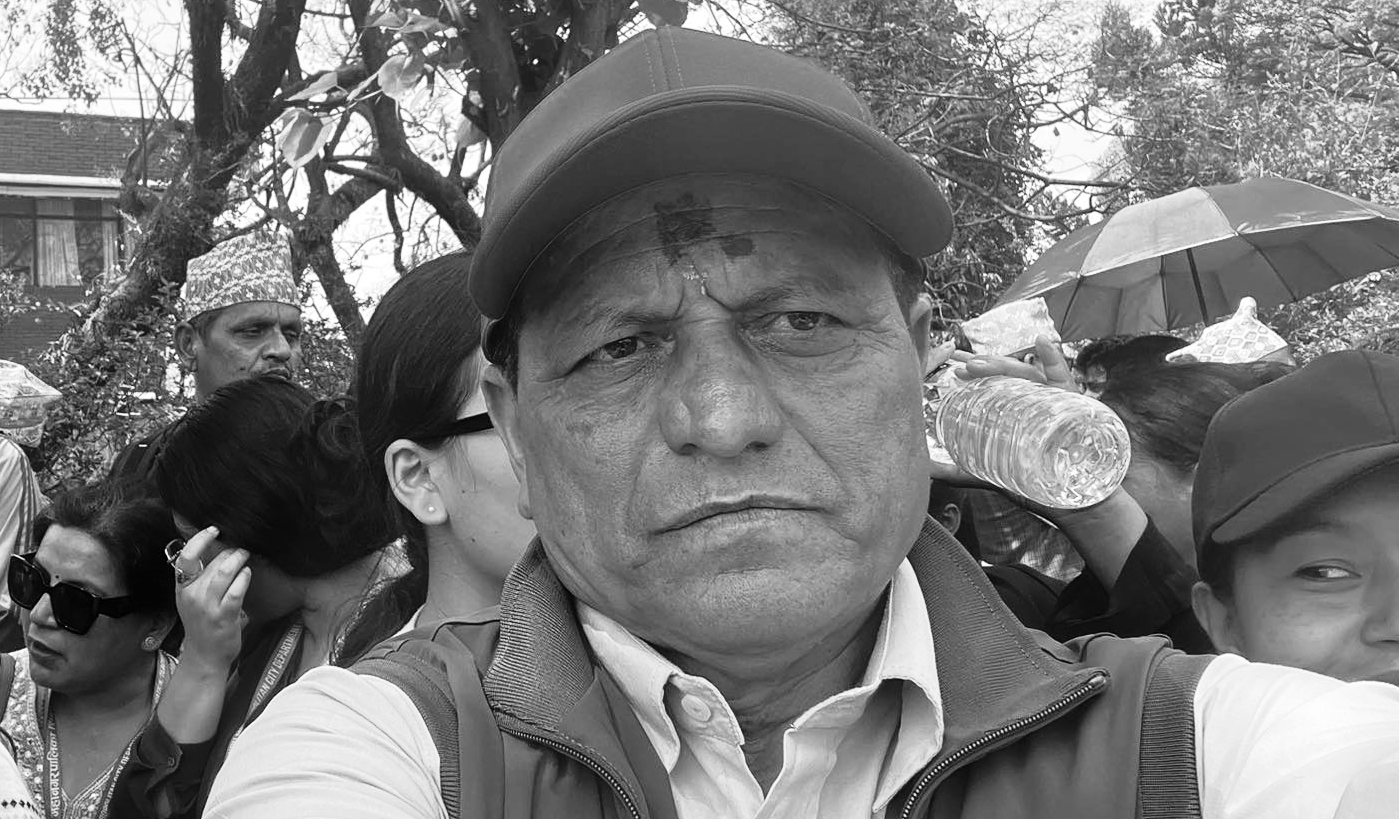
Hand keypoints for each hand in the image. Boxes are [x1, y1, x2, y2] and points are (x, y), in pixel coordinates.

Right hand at [173, 526, 250, 673]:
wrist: (204, 656)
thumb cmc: (202, 624)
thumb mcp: (193, 598)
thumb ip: (200, 576)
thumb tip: (217, 549)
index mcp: (182, 588)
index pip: (185, 557)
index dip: (200, 539)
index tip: (214, 530)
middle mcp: (192, 595)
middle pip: (212, 562)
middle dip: (230, 552)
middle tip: (240, 550)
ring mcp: (207, 606)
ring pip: (224, 571)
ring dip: (238, 560)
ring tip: (245, 557)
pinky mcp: (223, 616)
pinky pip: (236, 589)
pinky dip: (244, 578)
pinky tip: (247, 574)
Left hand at [928, 335, 1081, 488]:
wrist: (1075, 499)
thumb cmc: (1036, 481)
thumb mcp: (989, 473)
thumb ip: (957, 470)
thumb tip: (924, 469)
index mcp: (1017, 408)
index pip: (994, 383)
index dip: (975, 372)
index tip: (954, 367)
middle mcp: (1036, 399)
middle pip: (1008, 375)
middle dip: (984, 367)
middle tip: (961, 367)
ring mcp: (1056, 399)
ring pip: (1028, 375)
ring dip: (1004, 366)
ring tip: (980, 365)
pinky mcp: (1076, 404)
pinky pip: (1064, 378)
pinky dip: (1054, 359)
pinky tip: (1042, 342)